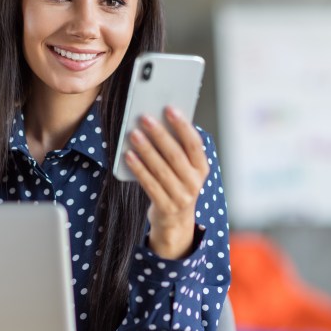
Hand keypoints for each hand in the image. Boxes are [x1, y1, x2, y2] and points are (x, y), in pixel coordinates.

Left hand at [124, 106, 209, 259]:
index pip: (194, 144)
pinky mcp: (165, 207)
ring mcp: (181, 197)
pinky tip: (129, 156)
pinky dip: (139, 169)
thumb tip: (160, 122)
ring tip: (134, 134)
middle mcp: (194, 183)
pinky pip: (149, 184)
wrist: (175, 222)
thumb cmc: (177, 186)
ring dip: (146, 150)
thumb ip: (177, 150)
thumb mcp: (185, 170)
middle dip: (159, 135)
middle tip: (145, 118)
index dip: (183, 126)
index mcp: (202, 169)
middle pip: (175, 155)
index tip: (170, 109)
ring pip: (161, 169)